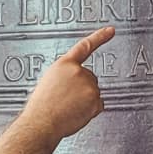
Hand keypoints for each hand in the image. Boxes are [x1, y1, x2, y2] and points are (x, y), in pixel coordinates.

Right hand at [19, 26, 114, 141]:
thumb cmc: (41, 106)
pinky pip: (97, 105)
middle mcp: (78, 72)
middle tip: (65, 100)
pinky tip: (76, 113)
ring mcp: (88, 85)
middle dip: (81, 89)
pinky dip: (90, 111)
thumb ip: (65, 77)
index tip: (111, 30)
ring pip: (93, 92)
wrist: (41, 123)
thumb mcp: (49, 81)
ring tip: (67, 107)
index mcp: (64, 64)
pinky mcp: (95, 100)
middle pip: (89, 78)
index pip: (85, 46)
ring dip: (84, 100)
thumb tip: (75, 85)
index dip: (99, 37)